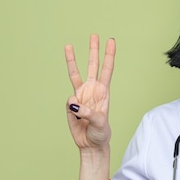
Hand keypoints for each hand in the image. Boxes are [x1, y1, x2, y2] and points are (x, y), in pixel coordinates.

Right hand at [64, 34, 114, 150]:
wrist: (90, 144)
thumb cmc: (100, 133)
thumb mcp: (98, 124)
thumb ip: (87, 113)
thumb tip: (73, 101)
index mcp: (104, 92)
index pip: (107, 70)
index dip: (109, 55)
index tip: (111, 41)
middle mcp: (92, 90)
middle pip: (93, 66)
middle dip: (94, 51)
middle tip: (94, 35)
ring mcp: (81, 96)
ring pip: (76, 74)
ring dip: (72, 60)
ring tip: (68, 45)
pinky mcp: (71, 105)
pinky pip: (69, 100)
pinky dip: (71, 106)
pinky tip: (76, 116)